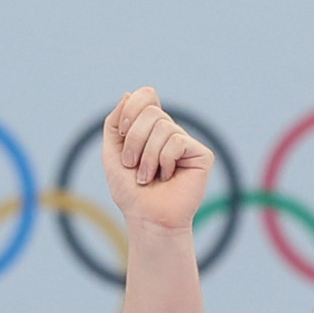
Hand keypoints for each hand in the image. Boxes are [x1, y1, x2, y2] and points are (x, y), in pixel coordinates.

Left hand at [100, 87, 214, 232]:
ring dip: (147, 157)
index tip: (122, 134)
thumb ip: (114, 124)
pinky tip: (167, 177)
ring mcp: (186, 142)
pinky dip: (164, 161)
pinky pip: (177, 142)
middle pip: (151, 112)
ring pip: (163, 127)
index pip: (146, 96)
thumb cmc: (130, 191)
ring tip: (148, 177)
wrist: (147, 218)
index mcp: (150, 128)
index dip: (131, 109)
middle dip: (134, 140)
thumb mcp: (112, 154)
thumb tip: (129, 94)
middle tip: (133, 165)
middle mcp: (170, 131)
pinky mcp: (201, 154)